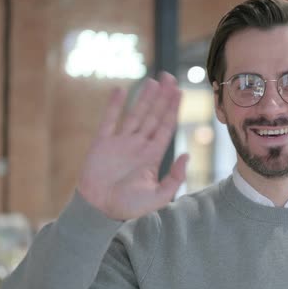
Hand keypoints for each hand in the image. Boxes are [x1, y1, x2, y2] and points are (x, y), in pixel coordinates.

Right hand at [77, 73, 187, 220]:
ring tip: (154, 81)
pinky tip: (121, 91)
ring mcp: (120, 142)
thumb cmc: (129, 207)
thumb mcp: (160, 196)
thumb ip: (175, 177)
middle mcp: (139, 145)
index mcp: (153, 155)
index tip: (180, 92)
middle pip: (154, 115)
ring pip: (136, 114)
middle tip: (170, 78)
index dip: (173, 109)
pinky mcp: (102, 143)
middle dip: (163, 98)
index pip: (166, 126)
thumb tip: (187, 155)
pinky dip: (114, 105)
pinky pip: (109, 120)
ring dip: (145, 97)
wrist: (100, 210)